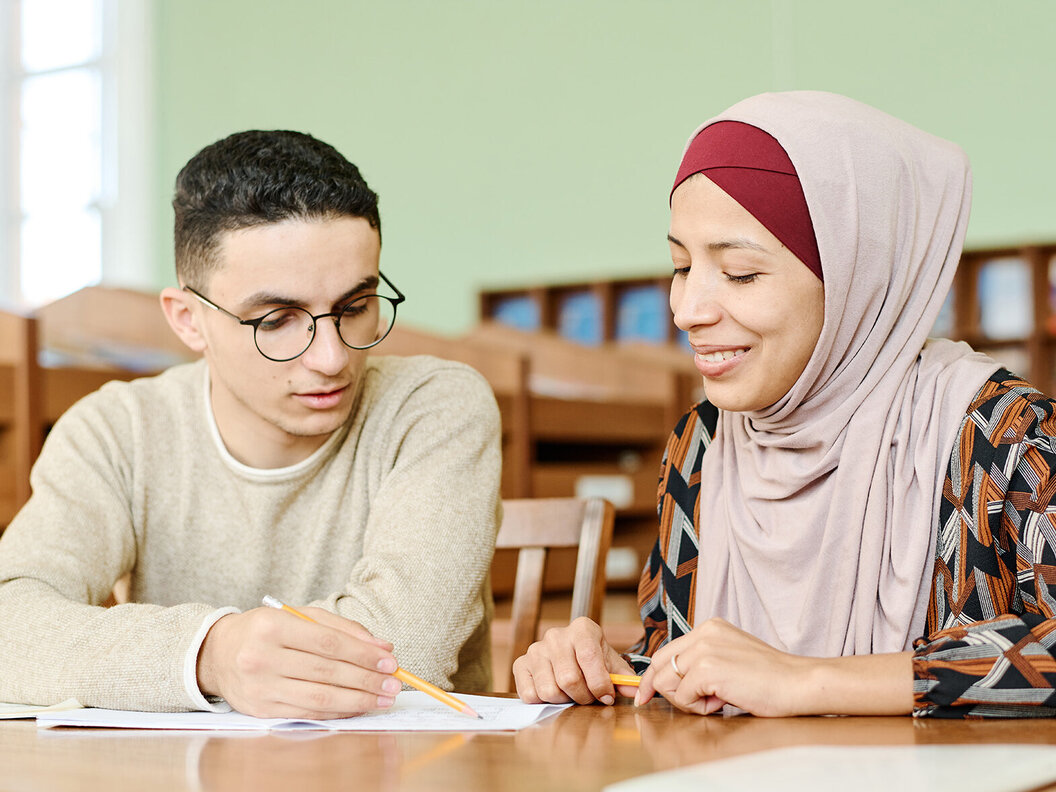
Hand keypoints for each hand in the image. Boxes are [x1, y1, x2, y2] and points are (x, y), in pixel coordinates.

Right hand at [197, 606, 398, 718]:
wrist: (217, 653)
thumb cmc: (266, 630)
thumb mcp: (299, 616)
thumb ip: (342, 628)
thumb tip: (382, 648)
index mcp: (272, 627)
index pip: (328, 643)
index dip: (363, 654)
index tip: (390, 661)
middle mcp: (262, 657)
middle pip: (327, 672)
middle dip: (366, 679)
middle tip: (394, 683)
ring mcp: (260, 687)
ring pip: (319, 697)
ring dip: (358, 700)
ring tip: (383, 698)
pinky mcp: (261, 710)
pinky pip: (308, 713)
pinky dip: (338, 711)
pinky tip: (358, 706)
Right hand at [512, 617, 637, 705]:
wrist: (569, 653)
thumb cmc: (591, 659)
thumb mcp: (610, 662)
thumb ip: (623, 677)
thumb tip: (633, 690)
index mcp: (582, 629)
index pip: (589, 658)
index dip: (599, 683)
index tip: (607, 697)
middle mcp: (556, 635)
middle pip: (569, 679)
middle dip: (583, 697)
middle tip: (589, 698)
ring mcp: (536, 649)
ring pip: (549, 690)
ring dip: (564, 700)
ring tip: (571, 694)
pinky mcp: (520, 664)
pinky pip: (530, 694)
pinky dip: (544, 702)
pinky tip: (554, 692)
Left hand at [636, 619, 913, 716]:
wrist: (798, 683)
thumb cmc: (770, 679)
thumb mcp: (730, 659)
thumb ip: (703, 663)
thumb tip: (673, 684)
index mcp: (709, 627)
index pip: (667, 650)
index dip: (652, 675)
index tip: (645, 693)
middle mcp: (704, 632)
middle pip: (660, 664)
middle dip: (657, 689)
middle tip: (667, 705)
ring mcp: (705, 648)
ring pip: (669, 682)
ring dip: (687, 700)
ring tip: (716, 701)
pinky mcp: (708, 668)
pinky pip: (683, 695)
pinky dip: (698, 707)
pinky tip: (723, 702)